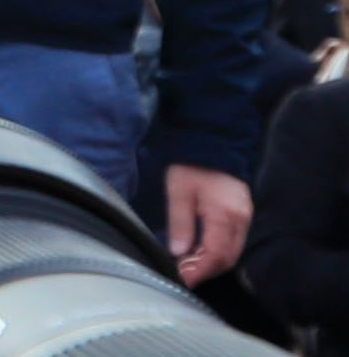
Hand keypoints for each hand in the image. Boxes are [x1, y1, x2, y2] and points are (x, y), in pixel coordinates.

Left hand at [163, 164, 249, 285]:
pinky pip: (234, 241)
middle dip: (207, 270)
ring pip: (233, 251)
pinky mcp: (243, 213)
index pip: (216, 254)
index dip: (200, 270)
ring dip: (213, 263)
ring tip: (190, 266)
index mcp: (225, 215)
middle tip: (185, 275)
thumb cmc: (192, 166)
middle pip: (228, 257)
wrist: (213, 143)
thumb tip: (179, 252)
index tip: (184, 279)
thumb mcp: (178, 192)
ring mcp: (245, 216)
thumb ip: (180, 223)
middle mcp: (241, 219)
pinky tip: (202, 252)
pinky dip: (219, 251)